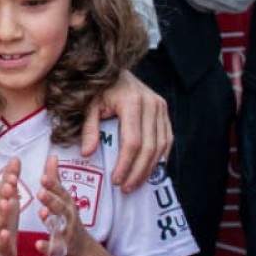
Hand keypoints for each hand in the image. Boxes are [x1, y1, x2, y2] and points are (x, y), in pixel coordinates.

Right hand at [0, 157, 21, 255]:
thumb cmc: (3, 220)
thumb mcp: (8, 199)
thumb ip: (10, 180)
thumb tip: (15, 158)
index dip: (5, 181)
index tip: (14, 173)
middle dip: (2, 193)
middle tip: (11, 185)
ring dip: (1, 213)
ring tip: (7, 204)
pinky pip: (0, 243)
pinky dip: (2, 238)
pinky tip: (6, 234)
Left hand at [34, 155, 87, 255]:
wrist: (83, 251)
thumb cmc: (69, 220)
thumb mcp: (63, 199)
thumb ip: (55, 180)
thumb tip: (52, 156)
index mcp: (67, 204)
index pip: (61, 193)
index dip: (53, 185)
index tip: (43, 177)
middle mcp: (69, 218)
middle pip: (62, 208)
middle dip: (52, 200)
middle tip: (41, 192)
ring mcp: (67, 234)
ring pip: (60, 226)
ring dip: (52, 220)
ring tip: (42, 213)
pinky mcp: (63, 250)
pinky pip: (55, 249)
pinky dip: (47, 247)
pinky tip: (38, 244)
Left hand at [81, 70, 171, 191]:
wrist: (114, 69)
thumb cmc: (99, 88)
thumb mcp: (89, 104)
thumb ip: (89, 128)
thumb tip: (88, 153)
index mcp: (132, 101)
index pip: (132, 141)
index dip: (126, 164)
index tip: (117, 180)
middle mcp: (151, 103)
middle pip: (149, 147)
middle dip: (138, 171)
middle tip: (126, 187)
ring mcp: (160, 106)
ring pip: (161, 145)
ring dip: (150, 168)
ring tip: (136, 183)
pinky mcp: (164, 109)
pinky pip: (167, 138)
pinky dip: (160, 156)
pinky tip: (150, 169)